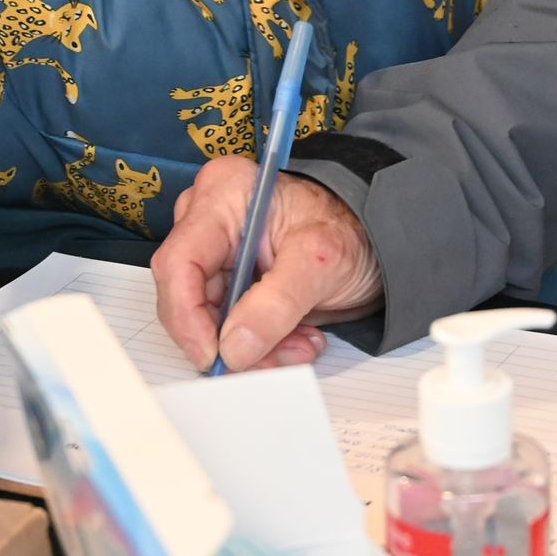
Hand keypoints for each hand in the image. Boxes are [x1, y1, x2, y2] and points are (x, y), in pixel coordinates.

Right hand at [155, 156, 384, 371]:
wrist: (377, 239)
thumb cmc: (352, 227)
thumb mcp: (320, 261)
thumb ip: (276, 304)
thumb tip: (233, 347)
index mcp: (224, 195)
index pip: (179, 261)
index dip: (186, 315)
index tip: (213, 354)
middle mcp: (211, 221)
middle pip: (189, 297)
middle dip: (230, 338)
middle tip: (271, 360)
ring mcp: (220, 254)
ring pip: (209, 321)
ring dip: (254, 347)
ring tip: (300, 344)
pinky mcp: (232, 283)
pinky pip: (230, 329)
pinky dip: (263, 345)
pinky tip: (297, 338)